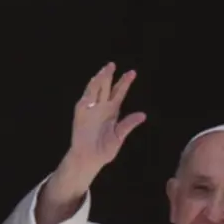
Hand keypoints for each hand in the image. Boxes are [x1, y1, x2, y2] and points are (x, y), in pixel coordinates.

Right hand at [65, 62, 146, 178]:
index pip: (119, 93)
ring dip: (100, 79)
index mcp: (112, 111)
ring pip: (95, 90)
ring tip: (106, 69)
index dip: (125, 83)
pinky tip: (94, 82)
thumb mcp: (119, 137)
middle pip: (106, 87)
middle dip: (110, 76)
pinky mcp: (81, 113)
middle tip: (114, 64)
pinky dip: (90, 91)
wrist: (89, 159)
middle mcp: (102, 107)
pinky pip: (86, 99)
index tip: (132, 72)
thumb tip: (143, 115)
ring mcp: (90, 109)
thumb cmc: (104, 150)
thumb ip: (128, 124)